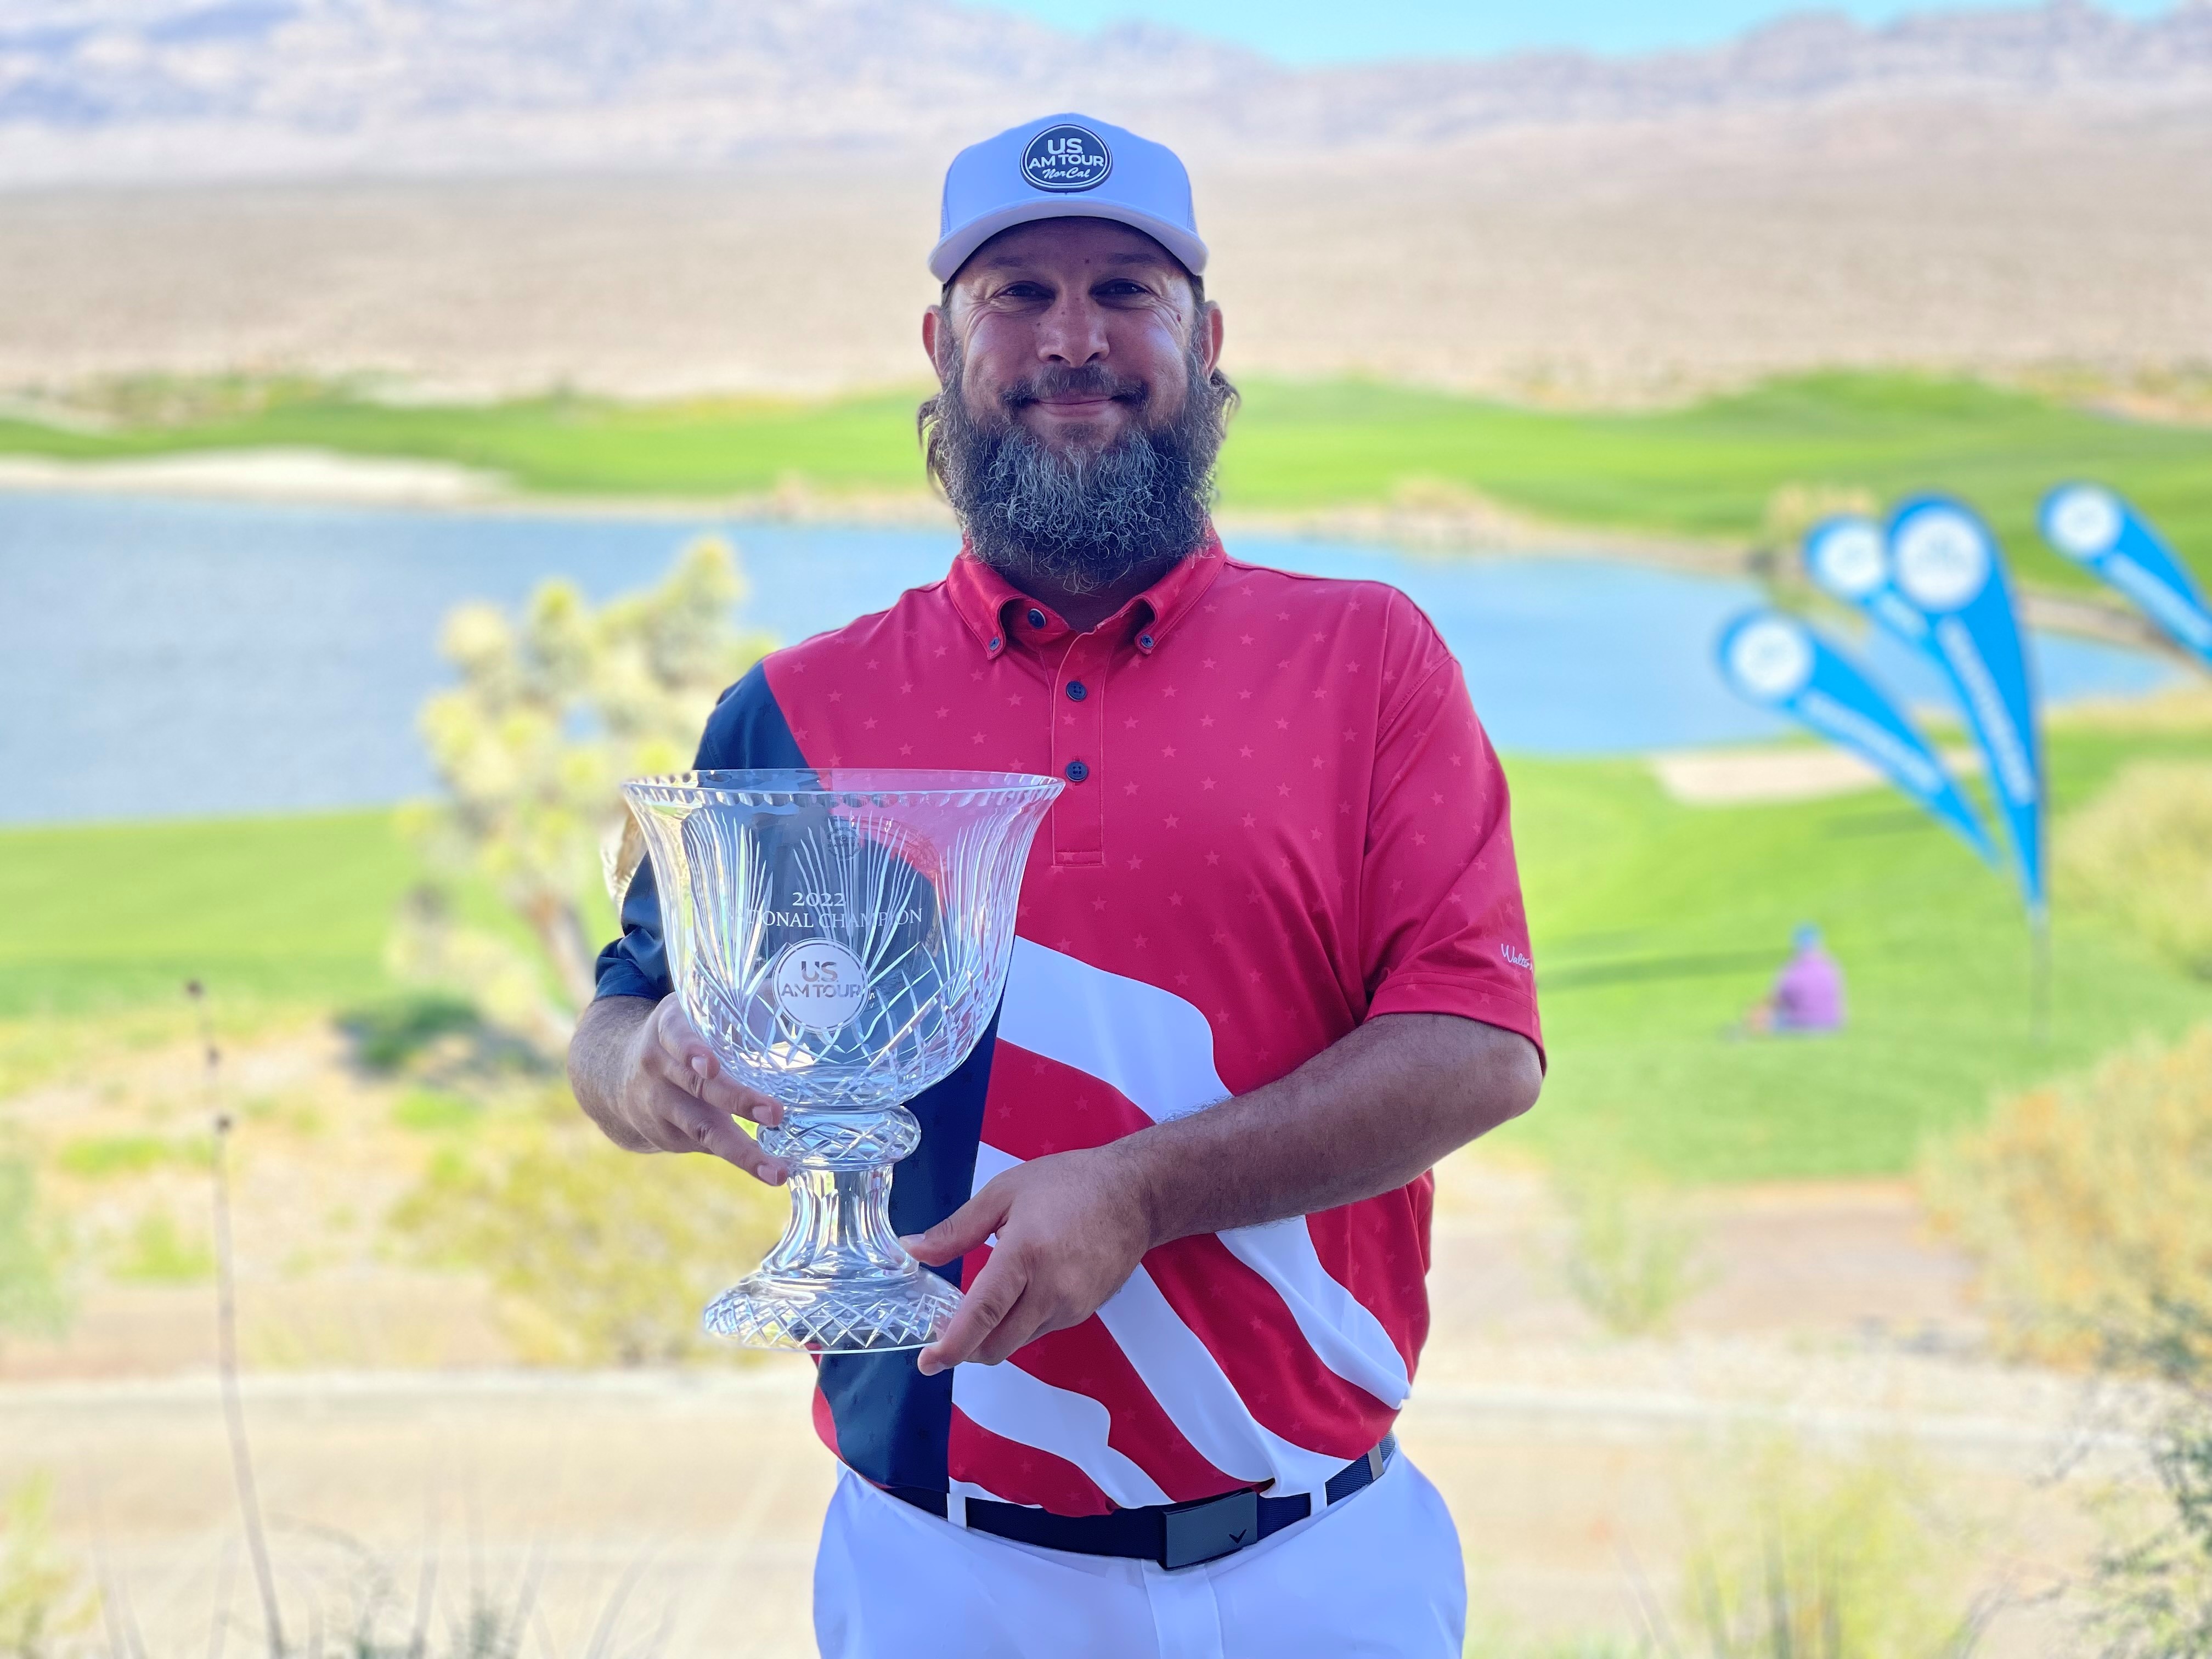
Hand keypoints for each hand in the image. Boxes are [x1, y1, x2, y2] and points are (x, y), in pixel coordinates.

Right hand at [615, 996, 788, 1184]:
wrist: (614, 1076)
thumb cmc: (682, 1035)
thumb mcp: (699, 1011)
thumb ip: (745, 1001)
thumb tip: (801, 986)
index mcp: (667, 1029)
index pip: (676, 1037)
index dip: (691, 1049)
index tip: (710, 1064)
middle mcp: (658, 1068)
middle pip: (698, 1087)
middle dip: (737, 1101)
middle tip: (775, 1113)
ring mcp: (660, 1107)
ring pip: (702, 1130)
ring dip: (743, 1153)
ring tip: (777, 1172)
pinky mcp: (667, 1138)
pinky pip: (707, 1147)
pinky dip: (740, 1156)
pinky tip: (771, 1168)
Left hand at [901, 1144, 1156, 1375]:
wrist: (1134, 1194)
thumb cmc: (1068, 1184)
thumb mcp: (1004, 1193)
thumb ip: (955, 1229)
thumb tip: (912, 1251)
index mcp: (1025, 1254)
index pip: (984, 1314)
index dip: (952, 1345)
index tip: (927, 1361)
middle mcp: (1051, 1289)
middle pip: (998, 1344)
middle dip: (965, 1350)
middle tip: (942, 1332)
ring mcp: (1071, 1306)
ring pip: (1017, 1341)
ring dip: (992, 1337)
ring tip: (977, 1306)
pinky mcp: (1084, 1312)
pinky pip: (1039, 1330)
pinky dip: (1017, 1324)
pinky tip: (1015, 1294)